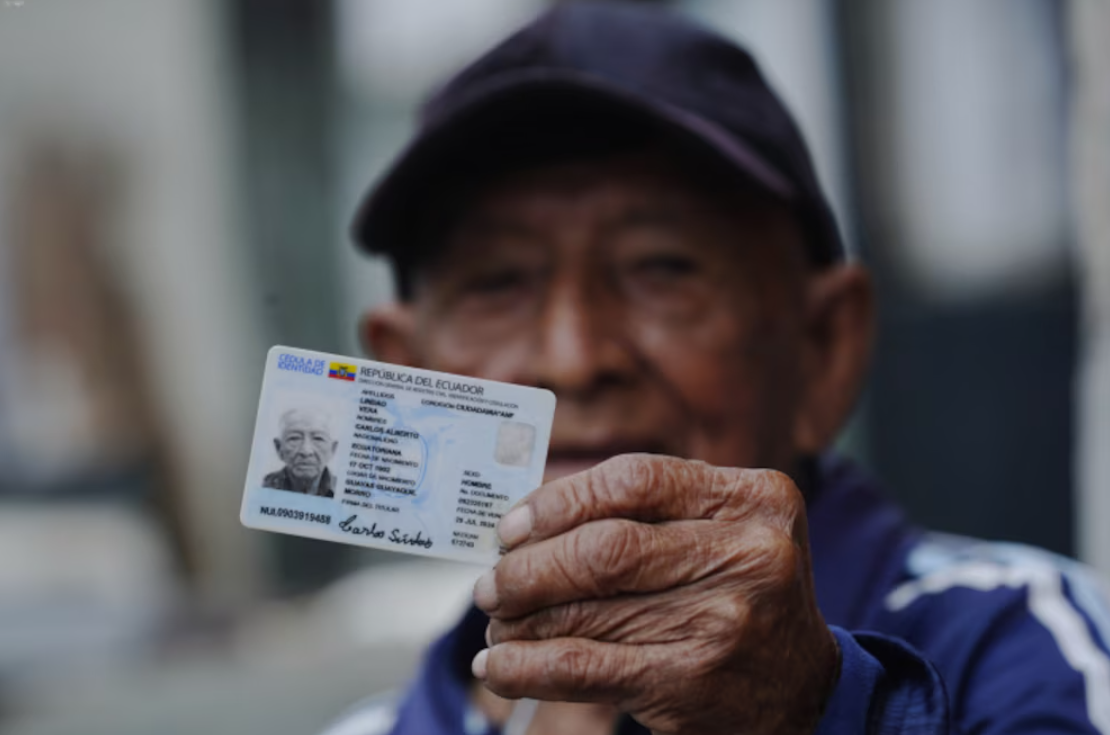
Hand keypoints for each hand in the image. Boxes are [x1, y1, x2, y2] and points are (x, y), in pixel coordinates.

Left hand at [471, 454, 838, 734]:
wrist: (805, 691)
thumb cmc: (743, 595)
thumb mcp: (726, 532)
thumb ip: (651, 511)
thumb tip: (530, 519)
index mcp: (754, 498)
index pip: (635, 480)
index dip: (560, 500)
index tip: (512, 525)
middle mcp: (749, 553)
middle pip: (606, 546)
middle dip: (530, 566)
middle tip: (492, 582)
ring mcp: (725, 620)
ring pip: (587, 610)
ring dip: (522, 619)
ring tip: (495, 622)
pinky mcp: (694, 680)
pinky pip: (585, 668)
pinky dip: (528, 668)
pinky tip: (500, 667)